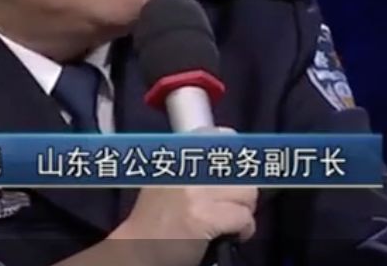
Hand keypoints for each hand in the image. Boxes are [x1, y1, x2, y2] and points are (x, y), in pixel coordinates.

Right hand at [109, 127, 257, 265]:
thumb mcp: (168, 179)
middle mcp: (187, 167)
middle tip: (229, 208)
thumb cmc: (154, 220)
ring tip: (226, 223)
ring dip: (242, 212)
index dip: (236, 156)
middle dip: (242, 193)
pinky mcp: (205, 217)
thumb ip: (195, 164)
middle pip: (242, 171)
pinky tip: (226, 236)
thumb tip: (235, 153)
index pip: (223, 137)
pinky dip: (242, 231)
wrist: (138, 250)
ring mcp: (197, 192)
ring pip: (247, 195)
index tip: (235, 173)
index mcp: (177, 153)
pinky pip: (244, 219)